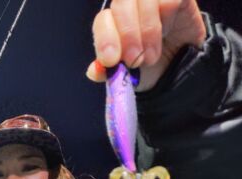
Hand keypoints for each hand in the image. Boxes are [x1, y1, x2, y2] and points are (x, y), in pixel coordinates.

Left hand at [87, 0, 205, 90]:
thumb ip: (109, 73)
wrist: (179, 70)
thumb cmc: (149, 69)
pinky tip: (167, 34)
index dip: (105, 38)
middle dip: (127, 34)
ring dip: (148, 30)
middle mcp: (131, 5)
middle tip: (135, 60)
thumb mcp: (127, 76)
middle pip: (122, 2)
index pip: (103, 20)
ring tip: (151, 57)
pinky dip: (166, 17)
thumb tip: (94, 71)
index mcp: (114, 22)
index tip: (111, 60)